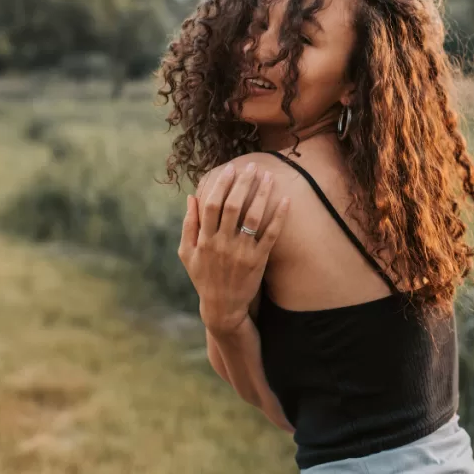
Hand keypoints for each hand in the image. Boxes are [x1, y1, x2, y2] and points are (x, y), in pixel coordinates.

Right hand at [178, 162, 289, 337]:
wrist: (222, 307)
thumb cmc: (203, 277)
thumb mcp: (187, 253)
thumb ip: (188, 225)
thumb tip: (192, 197)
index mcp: (204, 239)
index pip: (212, 204)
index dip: (221, 184)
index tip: (230, 169)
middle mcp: (222, 243)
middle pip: (233, 206)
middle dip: (243, 183)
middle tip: (253, 165)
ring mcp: (241, 252)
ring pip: (253, 217)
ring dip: (262, 194)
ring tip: (269, 176)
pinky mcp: (258, 261)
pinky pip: (271, 235)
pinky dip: (279, 217)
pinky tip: (286, 200)